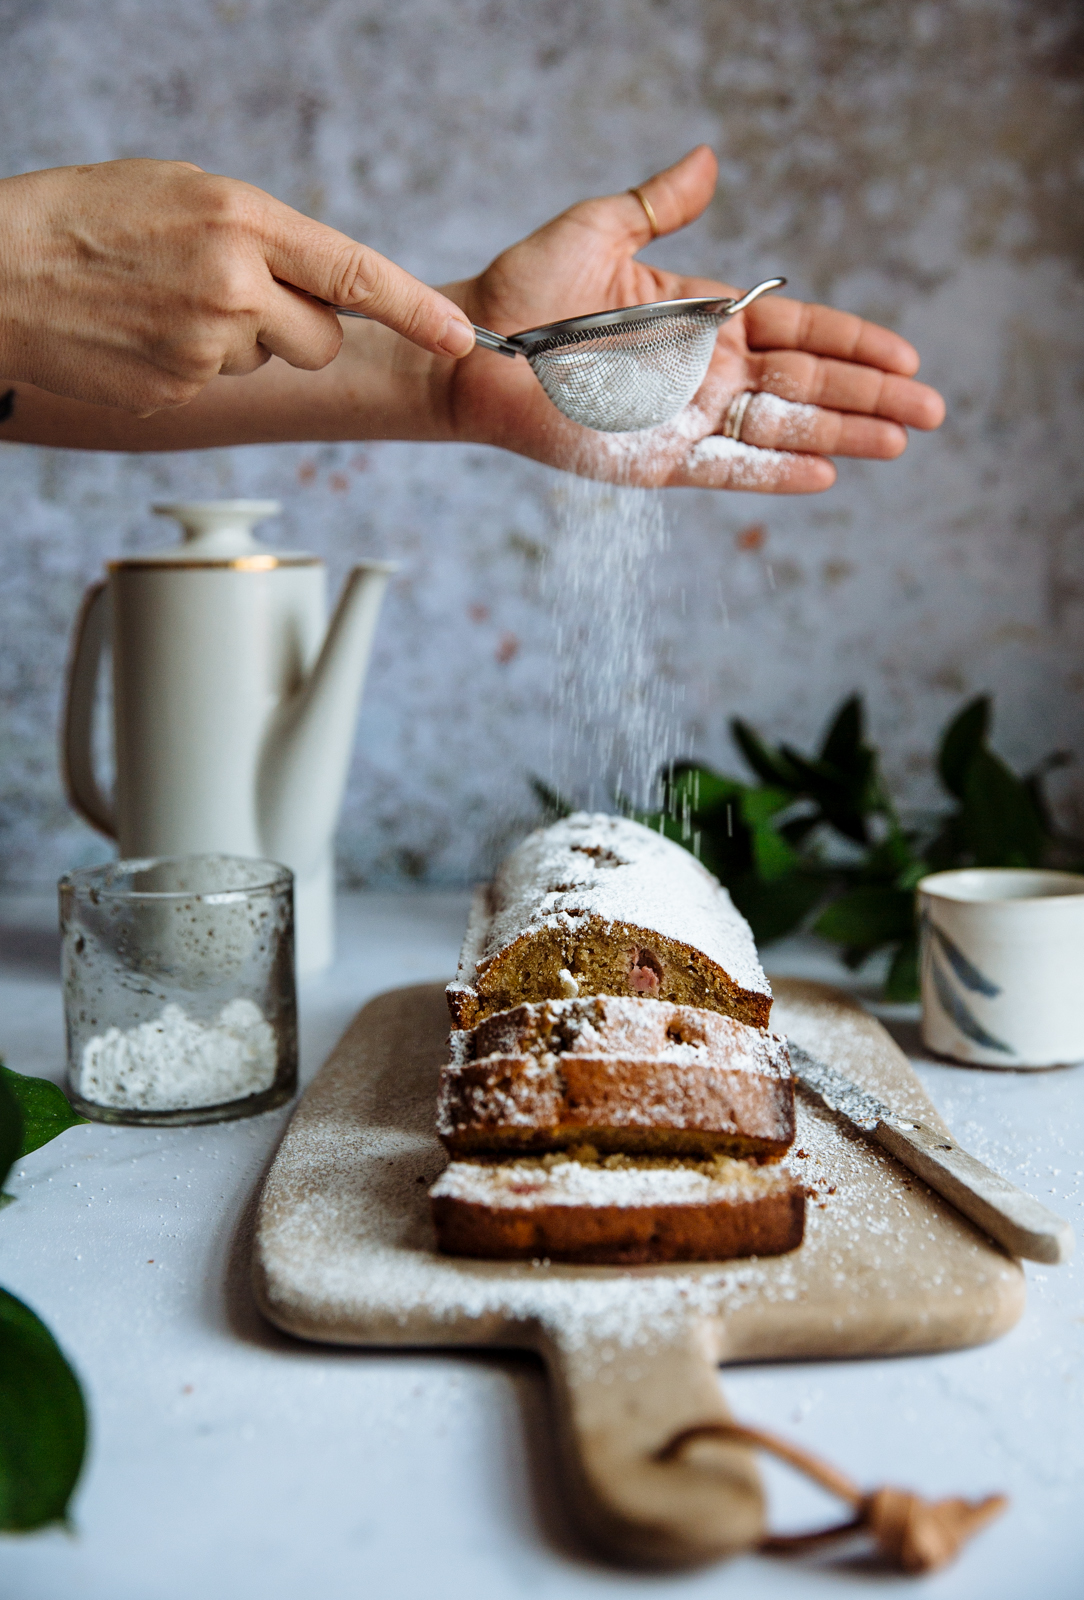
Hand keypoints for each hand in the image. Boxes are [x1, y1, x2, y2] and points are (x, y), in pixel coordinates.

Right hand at [0, 159, 474, 413]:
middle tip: (241, 299)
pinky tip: (148, 336)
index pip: (354, 272)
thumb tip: (320, 281)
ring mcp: (208, 346)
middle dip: (300, 328)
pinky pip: (221, 386)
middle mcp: (235, 285)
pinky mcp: (181, 390)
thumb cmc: (88, 220)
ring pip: (270, 363)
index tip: (458, 335)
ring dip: (241, 342)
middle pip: (324, 339)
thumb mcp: (184, 193)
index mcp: (241, 220)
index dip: (415, 309)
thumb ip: (261, 235)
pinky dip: (194, 366)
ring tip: (170, 308)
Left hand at [446, 146, 944, 490]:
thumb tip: (710, 160)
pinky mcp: (652, 459)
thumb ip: (660, 205)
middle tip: (932, 411)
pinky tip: (825, 472)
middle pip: (806, 387)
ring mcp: (682, 420)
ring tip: (899, 442)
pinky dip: (771, 473)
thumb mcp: (600, 230)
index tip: (904, 356)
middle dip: (870, 397)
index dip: (852, 344)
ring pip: (779, 431)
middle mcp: (703, 374)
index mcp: (702, 320)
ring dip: (842, 436)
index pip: (797, 332)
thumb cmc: (526, 289)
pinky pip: (723, 468)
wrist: (472, 348)